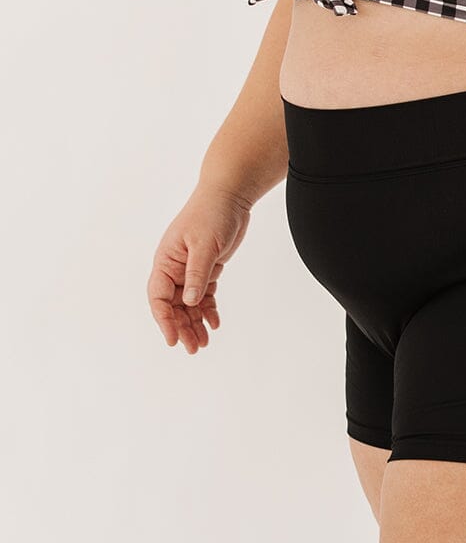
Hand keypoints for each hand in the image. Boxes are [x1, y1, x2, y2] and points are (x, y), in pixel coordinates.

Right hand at [147, 187, 252, 354]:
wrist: (230, 194)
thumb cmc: (212, 213)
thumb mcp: (204, 244)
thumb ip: (197, 274)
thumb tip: (189, 302)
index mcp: (166, 261)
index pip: (158, 297)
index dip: (164, 320)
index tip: (173, 339)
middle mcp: (174, 268)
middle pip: (173, 305)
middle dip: (182, 327)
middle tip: (195, 348)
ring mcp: (190, 269)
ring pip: (189, 303)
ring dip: (195, 323)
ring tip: (204, 342)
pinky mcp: (207, 268)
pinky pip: (204, 295)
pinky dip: (208, 309)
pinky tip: (214, 323)